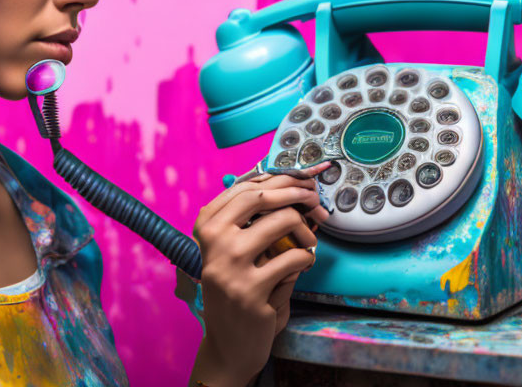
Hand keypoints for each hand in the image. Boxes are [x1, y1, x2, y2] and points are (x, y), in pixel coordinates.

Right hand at [189, 161, 330, 386]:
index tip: (302, 180)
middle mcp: (213, 242)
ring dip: (306, 231)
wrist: (230, 344)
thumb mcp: (234, 252)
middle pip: (261, 196)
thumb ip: (252, 221)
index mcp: (206, 227)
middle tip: (315, 201)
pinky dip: (307, 259)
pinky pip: (294, 258)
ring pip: (282, 222)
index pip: (244, 187)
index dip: (279, 177)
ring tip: (309, 244)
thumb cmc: (239, 289)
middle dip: (296, 192)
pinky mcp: (250, 290)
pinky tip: (303, 266)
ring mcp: (229, 266)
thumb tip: (293, 186)